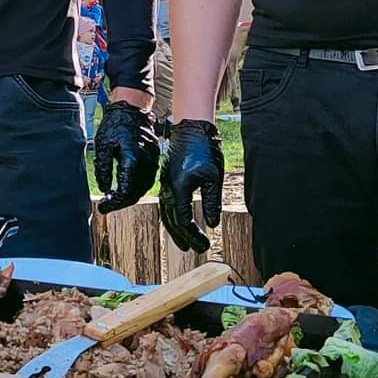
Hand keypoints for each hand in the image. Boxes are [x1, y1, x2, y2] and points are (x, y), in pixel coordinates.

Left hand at [92, 100, 159, 213]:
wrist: (132, 108)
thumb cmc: (115, 124)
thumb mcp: (103, 146)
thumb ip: (103, 170)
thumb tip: (104, 189)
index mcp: (132, 160)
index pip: (124, 192)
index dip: (113, 203)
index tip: (103, 207)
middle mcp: (146, 163)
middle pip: (135, 193)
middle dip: (121, 202)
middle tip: (108, 205)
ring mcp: (153, 161)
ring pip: (143, 188)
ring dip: (130, 196)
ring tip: (116, 198)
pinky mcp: (155, 158)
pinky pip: (148, 179)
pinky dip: (138, 187)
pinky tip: (127, 187)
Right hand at [159, 118, 223, 252]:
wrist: (190, 128)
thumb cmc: (204, 149)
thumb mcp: (212, 177)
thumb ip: (211, 202)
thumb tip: (212, 224)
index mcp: (179, 189)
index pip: (184, 221)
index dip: (194, 236)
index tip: (205, 245)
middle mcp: (168, 189)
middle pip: (173, 221)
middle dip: (184, 237)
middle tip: (195, 249)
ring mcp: (165, 184)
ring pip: (166, 214)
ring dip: (175, 230)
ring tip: (183, 243)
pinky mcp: (166, 180)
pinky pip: (166, 205)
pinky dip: (171, 217)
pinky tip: (178, 222)